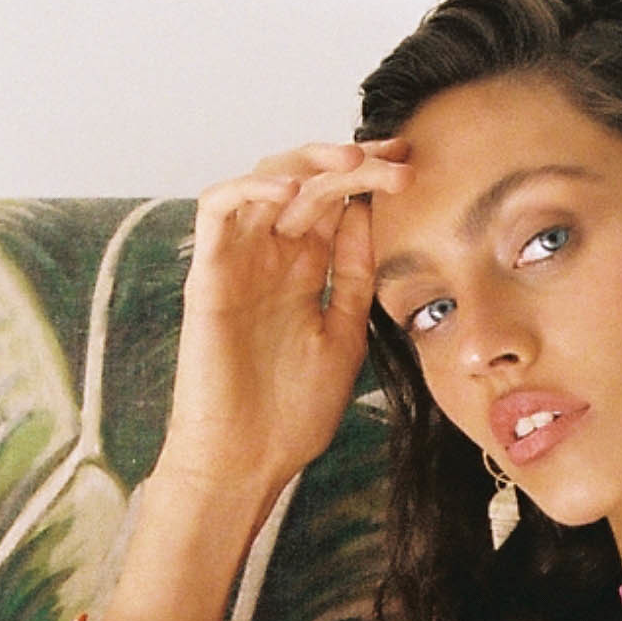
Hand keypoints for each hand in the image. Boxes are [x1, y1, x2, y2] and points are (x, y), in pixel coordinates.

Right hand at [158, 138, 409, 505]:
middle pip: (307, 183)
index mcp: (303, 269)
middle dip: (353, 162)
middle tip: (396, 159)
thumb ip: (353, 275)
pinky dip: (250, 188)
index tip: (413, 167)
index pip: (336, 202)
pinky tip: (292, 189)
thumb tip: (368, 214)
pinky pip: (217, 209)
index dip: (371, 177)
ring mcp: (238, 261)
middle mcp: (270, 255)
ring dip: (307, 162)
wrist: (249, 461)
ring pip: (264, 181)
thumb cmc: (293, 411)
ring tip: (353, 163)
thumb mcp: (345, 333)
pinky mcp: (207, 274)